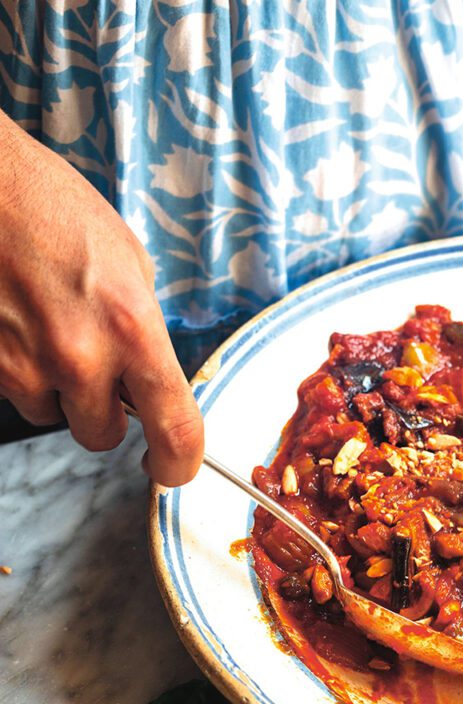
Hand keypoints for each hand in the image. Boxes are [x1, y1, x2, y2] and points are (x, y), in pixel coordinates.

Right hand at [0, 111, 202, 484]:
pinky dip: (23, 371)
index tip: (173, 469)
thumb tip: (150, 379)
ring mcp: (25, 363)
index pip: (174, 428)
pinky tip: (21, 323)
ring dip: (57, 390)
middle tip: (96, 368)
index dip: (179, 464)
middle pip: (102, 436)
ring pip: (53, 416)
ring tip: (49, 327)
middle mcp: (80, 356)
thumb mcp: (130, 264)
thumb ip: (144, 332)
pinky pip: (17, 393)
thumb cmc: (54, 208)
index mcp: (133, 328)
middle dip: (102, 414)